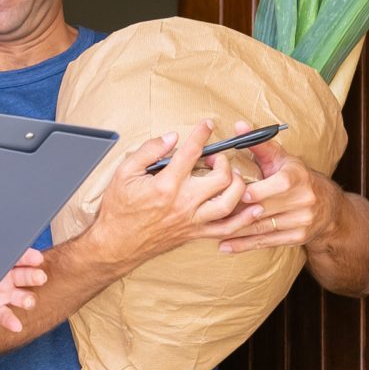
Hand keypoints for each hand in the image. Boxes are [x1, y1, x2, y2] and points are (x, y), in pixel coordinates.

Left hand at [0, 248, 46, 331]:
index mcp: (2, 261)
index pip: (20, 257)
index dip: (30, 257)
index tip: (37, 258)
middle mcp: (6, 278)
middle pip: (26, 276)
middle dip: (34, 277)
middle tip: (40, 277)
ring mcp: (1, 295)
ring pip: (20, 297)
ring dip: (27, 299)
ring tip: (28, 301)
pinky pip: (4, 316)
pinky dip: (11, 321)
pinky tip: (16, 325)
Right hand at [89, 120, 256, 266]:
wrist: (115, 244)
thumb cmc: (119, 209)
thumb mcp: (124, 172)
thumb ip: (149, 151)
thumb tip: (171, 138)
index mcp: (166, 185)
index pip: (191, 153)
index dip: (202, 134)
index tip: (207, 125)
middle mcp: (183, 203)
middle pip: (220, 177)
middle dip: (223, 161)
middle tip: (215, 157)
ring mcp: (192, 220)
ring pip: (229, 202)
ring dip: (237, 184)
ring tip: (230, 176)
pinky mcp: (195, 233)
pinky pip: (226, 228)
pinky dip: (243, 219)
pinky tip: (253, 208)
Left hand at [218, 120, 337, 252]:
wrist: (328, 206)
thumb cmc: (297, 177)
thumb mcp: (282, 159)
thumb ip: (259, 144)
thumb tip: (239, 126)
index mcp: (298, 177)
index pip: (280, 184)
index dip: (259, 190)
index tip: (241, 193)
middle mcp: (303, 200)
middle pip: (266, 207)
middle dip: (239, 210)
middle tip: (213, 211)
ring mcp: (301, 221)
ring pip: (263, 227)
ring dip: (236, 230)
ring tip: (211, 230)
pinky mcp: (297, 238)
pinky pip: (266, 242)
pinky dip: (244, 245)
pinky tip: (225, 246)